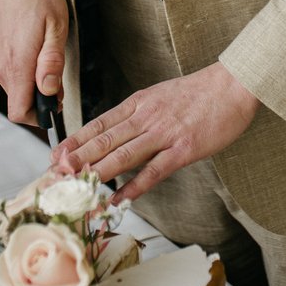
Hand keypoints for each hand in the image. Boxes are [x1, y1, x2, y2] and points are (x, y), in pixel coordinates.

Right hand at [0, 0, 68, 122]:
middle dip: (41, 98)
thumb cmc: (40, 1)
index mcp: (17, 65)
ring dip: (32, 85)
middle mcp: (0, 69)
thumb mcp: (56, 27)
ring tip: (46, 59)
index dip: (39, 116)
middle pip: (20, 103)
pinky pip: (9, 78)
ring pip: (15, 91)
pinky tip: (34, 54)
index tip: (55, 103)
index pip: (20, 112)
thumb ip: (52, 61)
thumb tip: (48, 91)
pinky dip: (23, 75)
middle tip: (57, 76)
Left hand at [52, 63, 259, 204]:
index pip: (99, 123)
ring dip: (94, 173)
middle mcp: (146, 117)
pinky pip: (152, 172)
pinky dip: (132, 188)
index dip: (74, 141)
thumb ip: (140, 113)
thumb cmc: (200, 92)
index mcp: (139, 103)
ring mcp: (164, 133)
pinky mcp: (183, 149)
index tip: (54, 156)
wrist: (233, 85)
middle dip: (75, 160)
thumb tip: (117, 131)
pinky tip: (116, 201)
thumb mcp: (162, 95)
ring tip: (73, 189)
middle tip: (52, 176)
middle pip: (103, 140)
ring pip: (122, 155)